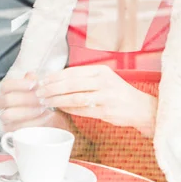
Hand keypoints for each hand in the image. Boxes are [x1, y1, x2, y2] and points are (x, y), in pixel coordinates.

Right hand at [0, 73, 59, 132]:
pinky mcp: (11, 133)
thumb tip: (30, 75)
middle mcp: (3, 106)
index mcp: (7, 93)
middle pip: (6, 100)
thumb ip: (34, 82)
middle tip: (41, 98)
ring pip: (8, 115)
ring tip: (44, 108)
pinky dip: (33, 122)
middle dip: (26, 98)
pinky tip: (45, 117)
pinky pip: (16, 128)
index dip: (19, 84)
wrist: (54, 121)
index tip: (34, 84)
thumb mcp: (42, 90)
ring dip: (28, 111)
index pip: (6, 86)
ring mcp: (5, 120)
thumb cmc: (44, 103)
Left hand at [36, 65, 157, 136]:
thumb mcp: (105, 79)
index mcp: (101, 71)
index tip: (43, 80)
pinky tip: (61, 108)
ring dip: (58, 99)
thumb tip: (59, 80)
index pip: (73, 71)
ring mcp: (105, 96)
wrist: (140, 108)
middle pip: (71, 83)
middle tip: (40, 92)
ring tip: (47, 101)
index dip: (55, 76)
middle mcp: (103, 81)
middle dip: (52, 88)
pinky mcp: (106, 110)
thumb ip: (86, 78)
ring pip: (74, 97)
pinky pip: (82, 109)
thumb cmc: (120, 94)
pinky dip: (69, 109)